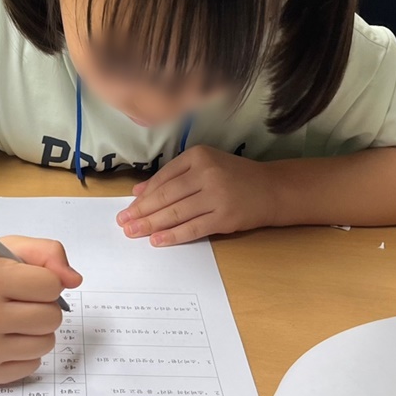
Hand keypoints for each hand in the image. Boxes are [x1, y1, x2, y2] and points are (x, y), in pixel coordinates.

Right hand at [0, 236, 81, 384]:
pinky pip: (32, 366)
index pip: (52, 285)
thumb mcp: (6, 247)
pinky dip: (25, 352)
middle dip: (42, 306)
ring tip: (12, 319)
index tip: (27, 281)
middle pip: (52, 317)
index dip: (45, 281)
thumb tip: (74, 280)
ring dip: (36, 330)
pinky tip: (4, 338)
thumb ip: (47, 252)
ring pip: (46, 343)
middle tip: (19, 301)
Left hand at [116, 146, 277, 246]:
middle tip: (123, 223)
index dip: (143, 196)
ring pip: (176, 212)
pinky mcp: (225, 217)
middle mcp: (207, 173)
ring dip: (152, 224)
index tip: (128, 208)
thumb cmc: (234, 177)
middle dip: (141, 211)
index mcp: (198, 155)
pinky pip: (193, 228)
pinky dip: (173, 235)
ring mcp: (217, 195)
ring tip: (134, 232)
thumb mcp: (204, 166)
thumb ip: (173, 176)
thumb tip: (139, 192)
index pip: (163, 178)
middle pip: (166, 196)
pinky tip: (158, 240)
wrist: (272, 189)